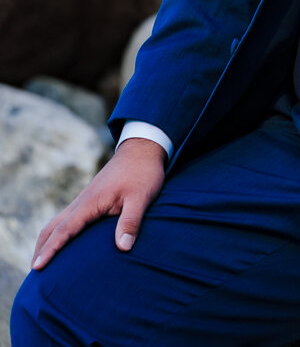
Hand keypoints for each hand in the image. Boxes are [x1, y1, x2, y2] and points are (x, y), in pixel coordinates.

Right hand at [31, 137, 166, 268]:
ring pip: (58, 222)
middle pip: (52, 227)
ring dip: (47, 240)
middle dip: (41, 248)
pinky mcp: (91, 199)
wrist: (142, 150)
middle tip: (34, 271)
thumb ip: (131, 221)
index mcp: (90, 203)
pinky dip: (58, 231)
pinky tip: (63, 240)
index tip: (37, 267)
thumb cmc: (143, 173)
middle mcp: (82, 202)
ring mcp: (84, 200)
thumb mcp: (141, 197)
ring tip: (42, 260)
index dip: (51, 249)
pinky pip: (68, 218)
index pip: (65, 230)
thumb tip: (123, 248)